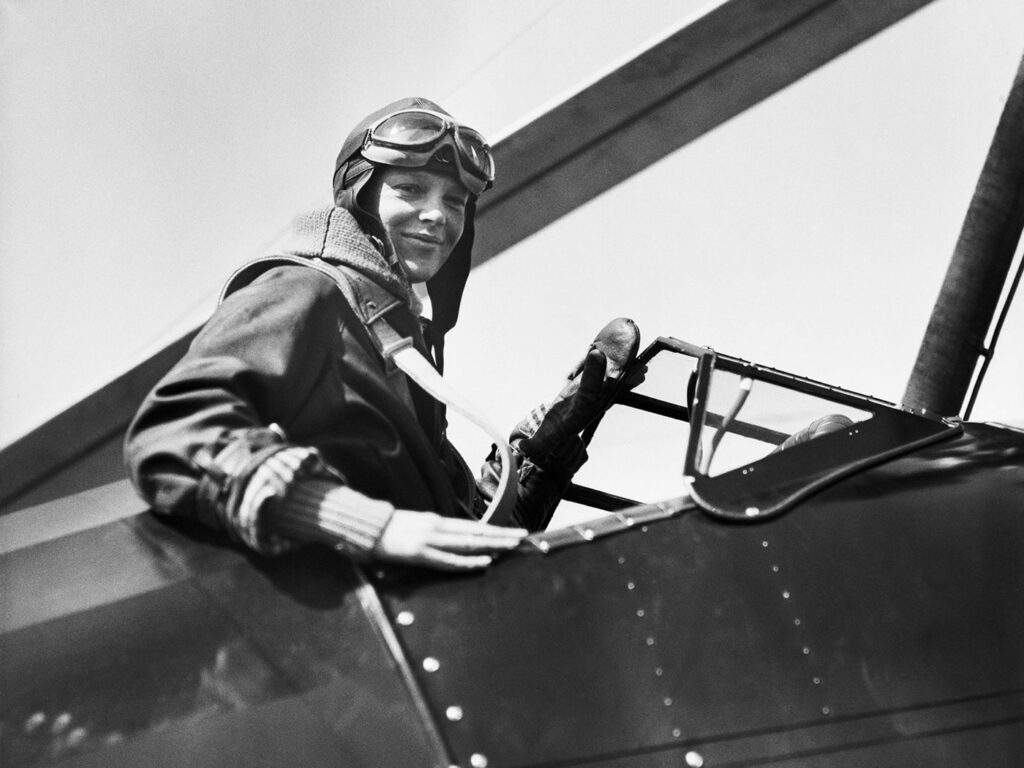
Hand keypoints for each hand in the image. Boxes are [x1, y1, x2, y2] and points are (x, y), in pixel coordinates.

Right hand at [373, 510, 527, 570]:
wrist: (365, 528)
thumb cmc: (389, 530)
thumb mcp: (416, 527)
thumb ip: (435, 533)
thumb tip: (454, 539)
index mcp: (437, 521)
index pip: (473, 526)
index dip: (495, 530)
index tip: (514, 532)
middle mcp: (438, 527)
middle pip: (476, 532)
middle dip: (502, 535)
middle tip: (524, 536)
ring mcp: (430, 539)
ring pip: (468, 543)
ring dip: (492, 544)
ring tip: (512, 546)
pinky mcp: (419, 553)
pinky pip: (449, 560)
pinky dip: (468, 562)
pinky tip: (484, 562)